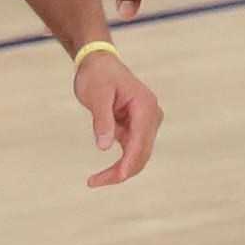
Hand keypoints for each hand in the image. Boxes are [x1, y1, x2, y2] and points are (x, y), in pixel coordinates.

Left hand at [74, 47, 162, 185]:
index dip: (127, 164)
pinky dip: (119, 163)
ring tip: (94, 180)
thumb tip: (104, 147)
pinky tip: (101, 174)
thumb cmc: (97, 75)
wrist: (98, 62)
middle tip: (93, 182)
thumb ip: (102, 121)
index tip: (113, 179)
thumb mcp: (96, 96)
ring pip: (138, 155)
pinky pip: (131, 151)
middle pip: (142, 153)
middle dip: (122, 172)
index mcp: (146, 106)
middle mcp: (151, 116)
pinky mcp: (137, 127)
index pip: (140, 142)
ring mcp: (146, 123)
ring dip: (120, 170)